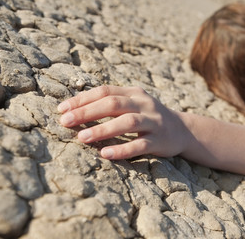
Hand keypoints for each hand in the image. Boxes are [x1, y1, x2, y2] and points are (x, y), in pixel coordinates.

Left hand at [57, 85, 188, 159]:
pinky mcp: (160, 141)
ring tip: (82, 137)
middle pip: (114, 104)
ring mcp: (154, 122)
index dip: (83, 99)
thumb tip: (76, 107)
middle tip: (66, 122)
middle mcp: (144, 104)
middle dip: (88, 112)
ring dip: (103, 129)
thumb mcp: (133, 103)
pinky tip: (105, 153)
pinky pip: (140, 145)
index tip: (62, 109)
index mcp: (134, 93)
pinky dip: (122, 149)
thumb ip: (112, 101)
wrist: (182, 129)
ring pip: (127, 122)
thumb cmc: (148, 116)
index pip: (105, 91)